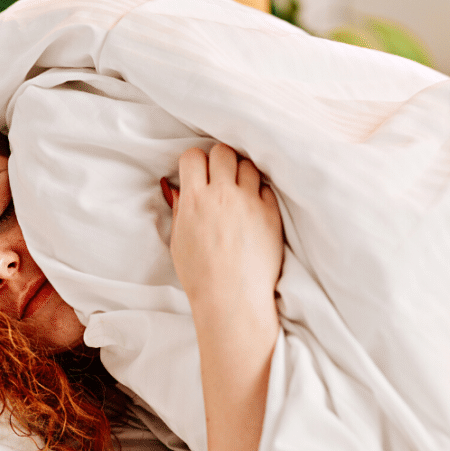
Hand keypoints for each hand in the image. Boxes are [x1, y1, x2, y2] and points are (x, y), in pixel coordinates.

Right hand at [161, 143, 282, 319]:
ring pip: (247, 164)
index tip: (197, 174)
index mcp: (195, 200)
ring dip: (240, 172)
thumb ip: (180, 209)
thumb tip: (179, 187)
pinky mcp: (271, 213)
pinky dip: (259, 191)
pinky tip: (253, 206)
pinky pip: (266, 186)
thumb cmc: (201, 275)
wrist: (232, 299)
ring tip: (238, 190)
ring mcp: (249, 202)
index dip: (194, 162)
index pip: (193, 156)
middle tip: (219, 177)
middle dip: (218, 160)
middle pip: (222, 151)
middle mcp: (222, 195)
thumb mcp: (178, 241)